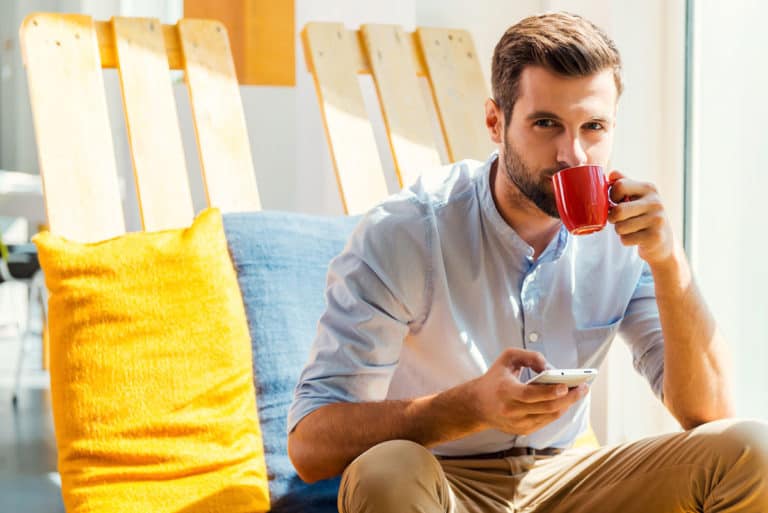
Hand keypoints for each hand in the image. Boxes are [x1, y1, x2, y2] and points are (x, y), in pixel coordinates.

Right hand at [469, 348, 588, 435]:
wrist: (477, 405)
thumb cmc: (494, 378)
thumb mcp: (507, 358)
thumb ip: (530, 356)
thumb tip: (549, 367)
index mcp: (505, 391)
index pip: (530, 395)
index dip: (549, 392)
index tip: (565, 386)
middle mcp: (511, 410)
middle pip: (546, 407)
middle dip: (568, 398)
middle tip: (583, 388)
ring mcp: (517, 423)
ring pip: (549, 416)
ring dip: (567, 405)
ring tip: (579, 393)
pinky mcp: (522, 430)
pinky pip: (546, 421)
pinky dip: (558, 411)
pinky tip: (566, 401)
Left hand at [607, 171, 675, 265]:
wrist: (663, 240)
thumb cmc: (643, 215)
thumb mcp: (637, 196)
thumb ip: (624, 183)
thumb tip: (611, 174)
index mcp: (649, 188)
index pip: (619, 186)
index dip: (611, 196)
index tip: (616, 201)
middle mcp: (655, 202)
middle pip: (618, 210)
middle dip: (612, 218)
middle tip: (618, 219)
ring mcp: (657, 220)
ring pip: (620, 227)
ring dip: (619, 230)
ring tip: (631, 228)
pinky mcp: (655, 237)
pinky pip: (625, 239)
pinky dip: (626, 240)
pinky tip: (636, 237)